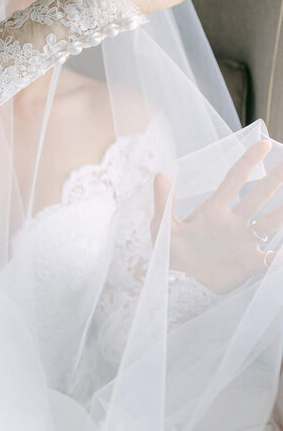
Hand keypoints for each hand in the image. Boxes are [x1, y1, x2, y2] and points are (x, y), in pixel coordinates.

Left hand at [154, 140, 282, 293]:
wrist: (178, 287)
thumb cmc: (170, 256)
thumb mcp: (164, 228)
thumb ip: (164, 202)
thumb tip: (160, 173)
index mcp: (213, 210)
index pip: (234, 180)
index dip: (248, 162)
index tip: (262, 144)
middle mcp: (233, 222)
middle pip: (259, 196)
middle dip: (275, 180)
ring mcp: (244, 242)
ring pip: (271, 222)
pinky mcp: (250, 263)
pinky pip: (273, 257)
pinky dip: (282, 253)